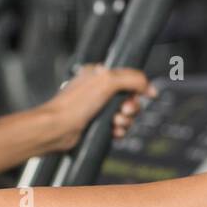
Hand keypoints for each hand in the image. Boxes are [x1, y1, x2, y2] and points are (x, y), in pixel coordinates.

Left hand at [40, 64, 154, 152]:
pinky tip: (113, 131)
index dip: (139, 87)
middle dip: (132, 106)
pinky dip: (119, 130)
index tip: (149, 94)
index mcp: (98, 74)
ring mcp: (97, 108)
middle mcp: (97, 90)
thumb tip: (147, 86)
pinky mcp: (96, 125)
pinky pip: (118, 127)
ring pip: (125, 114)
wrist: (57, 129)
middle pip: (130, 97)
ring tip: (115, 122)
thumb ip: (131, 78)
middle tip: (125, 111)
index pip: (128, 77)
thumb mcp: (107, 81)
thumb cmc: (74, 104)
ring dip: (126, 120)